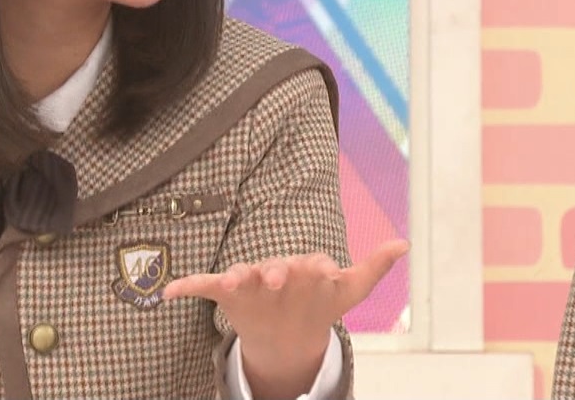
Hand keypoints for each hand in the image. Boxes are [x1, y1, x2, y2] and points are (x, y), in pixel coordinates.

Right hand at [162, 240, 408, 398]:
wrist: (288, 330)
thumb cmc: (318, 302)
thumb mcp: (348, 290)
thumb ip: (372, 268)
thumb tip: (403, 243)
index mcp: (304, 267)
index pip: (313, 265)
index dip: (317, 268)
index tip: (323, 271)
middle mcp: (275, 269)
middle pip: (275, 268)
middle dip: (275, 271)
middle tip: (276, 277)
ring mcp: (249, 280)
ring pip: (241, 274)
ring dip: (236, 276)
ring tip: (232, 281)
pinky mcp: (227, 293)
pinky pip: (204, 287)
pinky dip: (186, 287)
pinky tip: (170, 293)